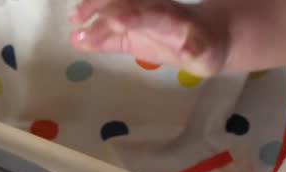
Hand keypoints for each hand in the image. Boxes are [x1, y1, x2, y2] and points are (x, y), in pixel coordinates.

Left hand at [68, 0, 227, 76]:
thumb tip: (75, 38)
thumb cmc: (166, 37)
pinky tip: (185, 52)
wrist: (212, 41)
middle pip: (132, 5)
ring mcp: (181, 24)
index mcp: (140, 8)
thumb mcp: (130, 40)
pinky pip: (196, 44)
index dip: (94, 5)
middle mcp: (159, 10)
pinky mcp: (202, 42)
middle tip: (82, 17)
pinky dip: (191, 46)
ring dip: (140, 17)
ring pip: (161, 17)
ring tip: (118, 23)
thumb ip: (104, 40)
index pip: (115, 3)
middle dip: (109, 9)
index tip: (73, 17)